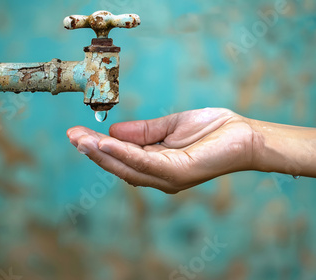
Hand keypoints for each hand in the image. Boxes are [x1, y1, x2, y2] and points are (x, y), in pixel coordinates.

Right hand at [66, 108, 254, 193]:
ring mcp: (168, 177)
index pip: (121, 156)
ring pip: (127, 167)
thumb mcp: (169, 127)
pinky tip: (106, 143)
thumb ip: (142, 131)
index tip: (77, 133)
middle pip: (119, 165)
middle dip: (93, 151)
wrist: (243, 134)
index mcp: (156, 163)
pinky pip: (146, 163)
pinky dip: (124, 153)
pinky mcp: (179, 173)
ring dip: (102, 153)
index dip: (98, 146)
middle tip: (71, 136)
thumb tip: (112, 131)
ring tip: (81, 140)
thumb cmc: (210, 131)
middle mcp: (159, 175)